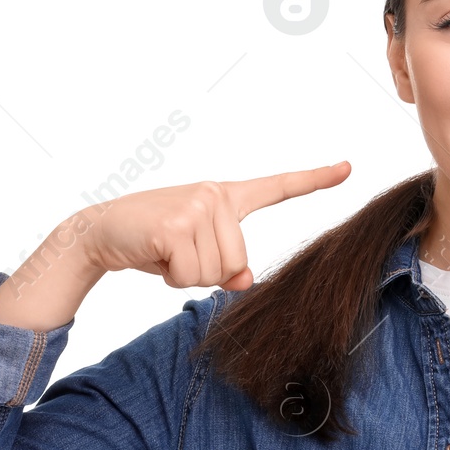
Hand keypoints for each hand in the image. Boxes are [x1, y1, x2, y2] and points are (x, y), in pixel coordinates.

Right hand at [78, 161, 350, 290]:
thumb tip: (245, 281)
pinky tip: (154, 254)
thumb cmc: (151, 243)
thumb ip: (227, 265)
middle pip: (238, 262)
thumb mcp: (196, 253)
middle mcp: (215, 196)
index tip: (348, 169)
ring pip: (216, 272)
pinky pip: (190, 273)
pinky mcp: (175, 226)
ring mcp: (196, 206)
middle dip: (205, 272)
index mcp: (226, 197)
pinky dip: (170, 276)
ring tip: (164, 251)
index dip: (315, 180)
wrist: (100, 232)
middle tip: (176, 253)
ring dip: (186, 274)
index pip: (278, 187)